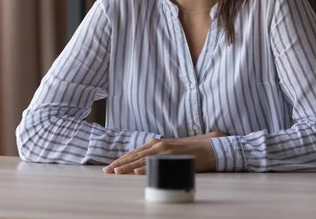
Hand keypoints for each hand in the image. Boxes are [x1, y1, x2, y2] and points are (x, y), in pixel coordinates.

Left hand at [103, 131, 227, 174]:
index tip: (110, 167)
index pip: (134, 153)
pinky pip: (155, 164)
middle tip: (106, 171)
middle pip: (134, 156)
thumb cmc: (190, 150)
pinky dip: (143, 168)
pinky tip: (135, 172)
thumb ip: (158, 154)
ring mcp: (164, 150)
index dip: (122, 160)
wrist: (209, 146)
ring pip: (141, 160)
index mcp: (156, 143)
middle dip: (119, 164)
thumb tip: (145, 164)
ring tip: (115, 172)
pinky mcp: (171, 156)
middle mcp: (157, 145)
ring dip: (126, 167)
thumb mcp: (171, 150)